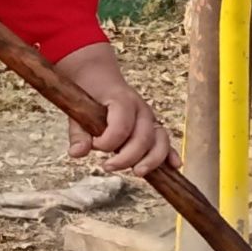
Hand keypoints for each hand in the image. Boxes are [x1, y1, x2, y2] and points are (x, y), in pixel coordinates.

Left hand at [55, 44, 172, 176]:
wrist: (99, 78)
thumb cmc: (89, 95)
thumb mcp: (78, 110)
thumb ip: (78, 133)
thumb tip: (77, 153)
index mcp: (122, 100)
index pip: (122, 127)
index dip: (108, 142)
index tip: (94, 145)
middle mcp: (141, 109)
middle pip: (144, 138)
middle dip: (127, 157)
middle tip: (107, 166)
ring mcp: (150, 119)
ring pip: (160, 141)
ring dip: (151, 160)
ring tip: (137, 172)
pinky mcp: (153, 128)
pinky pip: (166, 142)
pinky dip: (170, 154)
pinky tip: (174, 166)